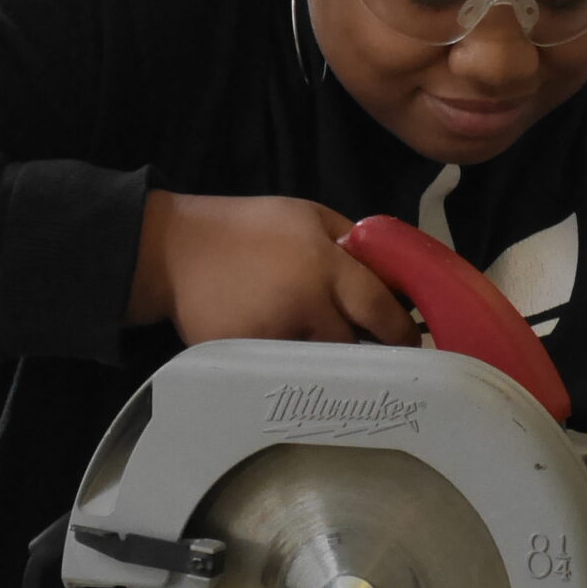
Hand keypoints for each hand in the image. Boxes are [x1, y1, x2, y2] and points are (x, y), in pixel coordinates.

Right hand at [124, 193, 418, 346]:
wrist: (175, 250)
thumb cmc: (248, 228)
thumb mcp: (308, 215)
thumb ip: (353, 242)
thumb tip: (394, 276)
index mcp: (325, 263)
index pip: (380, 309)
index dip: (402, 332)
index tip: (411, 343)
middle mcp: (304, 302)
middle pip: (355, 346)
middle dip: (365, 350)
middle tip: (370, 351)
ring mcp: (274, 334)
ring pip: (321, 365)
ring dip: (327, 360)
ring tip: (318, 346)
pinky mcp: (247, 357)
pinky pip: (284, 372)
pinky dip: (290, 367)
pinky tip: (280, 348)